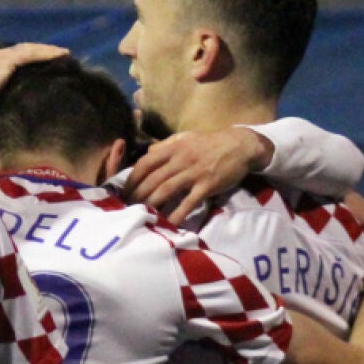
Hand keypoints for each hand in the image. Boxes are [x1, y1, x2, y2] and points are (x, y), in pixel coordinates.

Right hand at [0, 43, 68, 106]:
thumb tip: (9, 110)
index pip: (12, 58)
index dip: (29, 60)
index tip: (43, 65)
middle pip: (23, 51)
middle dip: (41, 53)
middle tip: (59, 56)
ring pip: (29, 50)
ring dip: (48, 51)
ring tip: (64, 54)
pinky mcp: (4, 60)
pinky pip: (31, 54)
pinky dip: (47, 54)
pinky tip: (61, 55)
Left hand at [124, 127, 272, 224]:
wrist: (239, 145)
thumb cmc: (209, 143)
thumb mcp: (185, 139)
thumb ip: (165, 146)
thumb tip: (147, 153)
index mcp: (173, 148)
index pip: (145, 163)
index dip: (132, 178)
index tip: (124, 191)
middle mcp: (180, 159)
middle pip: (152, 179)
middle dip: (138, 195)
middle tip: (128, 209)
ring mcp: (194, 173)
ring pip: (166, 190)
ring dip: (152, 204)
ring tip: (142, 216)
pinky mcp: (207, 185)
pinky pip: (188, 203)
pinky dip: (177, 214)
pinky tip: (168, 224)